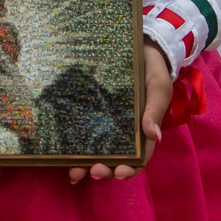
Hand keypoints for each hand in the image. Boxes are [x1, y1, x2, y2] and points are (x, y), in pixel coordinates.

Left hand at [68, 39, 171, 183]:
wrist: (140, 48)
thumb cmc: (153, 70)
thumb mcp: (158, 87)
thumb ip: (155, 110)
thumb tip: (154, 136)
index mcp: (143, 131)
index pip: (138, 157)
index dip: (129, 169)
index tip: (118, 173)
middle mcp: (124, 133)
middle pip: (115, 160)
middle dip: (104, 170)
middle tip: (92, 171)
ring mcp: (107, 124)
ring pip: (97, 152)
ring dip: (86, 166)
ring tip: (73, 173)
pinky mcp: (92, 113)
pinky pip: (84, 133)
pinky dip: (75, 149)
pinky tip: (63, 158)